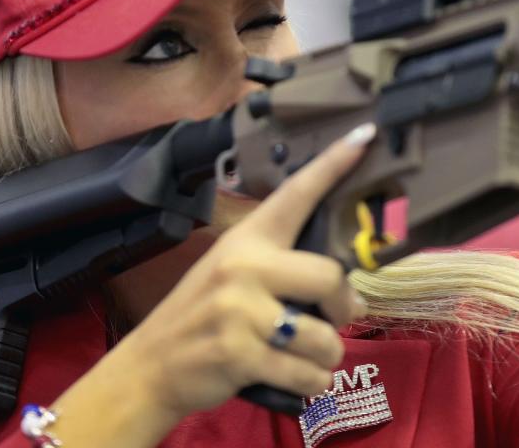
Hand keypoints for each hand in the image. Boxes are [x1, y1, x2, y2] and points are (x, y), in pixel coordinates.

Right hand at [102, 123, 375, 418]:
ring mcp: (239, 311)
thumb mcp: (233, 274)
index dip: (334, 165)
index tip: (366, 134)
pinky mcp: (239, 354)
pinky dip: (310, 383)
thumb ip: (282, 268)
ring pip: (326, 338)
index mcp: (247, 239)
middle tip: (336, 317)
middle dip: (344, 308)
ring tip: (301, 354)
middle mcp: (244, 267)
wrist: (152, 364)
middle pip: (330, 277)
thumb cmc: (203, 316)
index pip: (296, 194)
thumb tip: (347, 290)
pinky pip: (308, 376)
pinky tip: (290, 377)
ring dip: (325, 356)